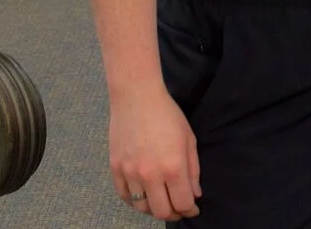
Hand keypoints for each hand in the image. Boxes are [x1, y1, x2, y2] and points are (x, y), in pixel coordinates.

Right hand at [109, 81, 201, 220]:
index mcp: (173, 167)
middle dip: (174, 213)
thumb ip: (193, 170)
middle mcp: (150, 174)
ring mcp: (130, 172)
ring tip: (161, 199)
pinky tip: (143, 194)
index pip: (183, 203)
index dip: (190, 210)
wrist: (137, 96)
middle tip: (178, 207)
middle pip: (162, 212)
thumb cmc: (167, 114)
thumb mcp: (188, 139)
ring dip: (154, 208)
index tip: (193, 208)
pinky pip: (125, 196)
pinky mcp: (115, 168)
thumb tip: (194, 195)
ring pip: (142, 207)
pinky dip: (135, 201)